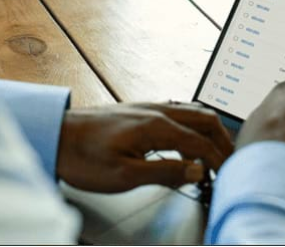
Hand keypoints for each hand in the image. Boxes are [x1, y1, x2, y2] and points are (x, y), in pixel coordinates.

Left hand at [56, 102, 233, 192]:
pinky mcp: (139, 111)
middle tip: (230, 162)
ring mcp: (148, 108)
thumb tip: (197, 171)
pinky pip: (177, 113)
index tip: (227, 176)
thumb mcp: (124, 176)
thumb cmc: (82, 157)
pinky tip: (185, 145)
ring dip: (208, 132)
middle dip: (222, 140)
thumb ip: (165, 172)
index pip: (201, 142)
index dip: (218, 160)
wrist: (54, 136)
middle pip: (205, 119)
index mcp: (156, 126)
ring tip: (213, 155)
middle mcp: (156, 111)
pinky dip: (192, 128)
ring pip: (192, 113)